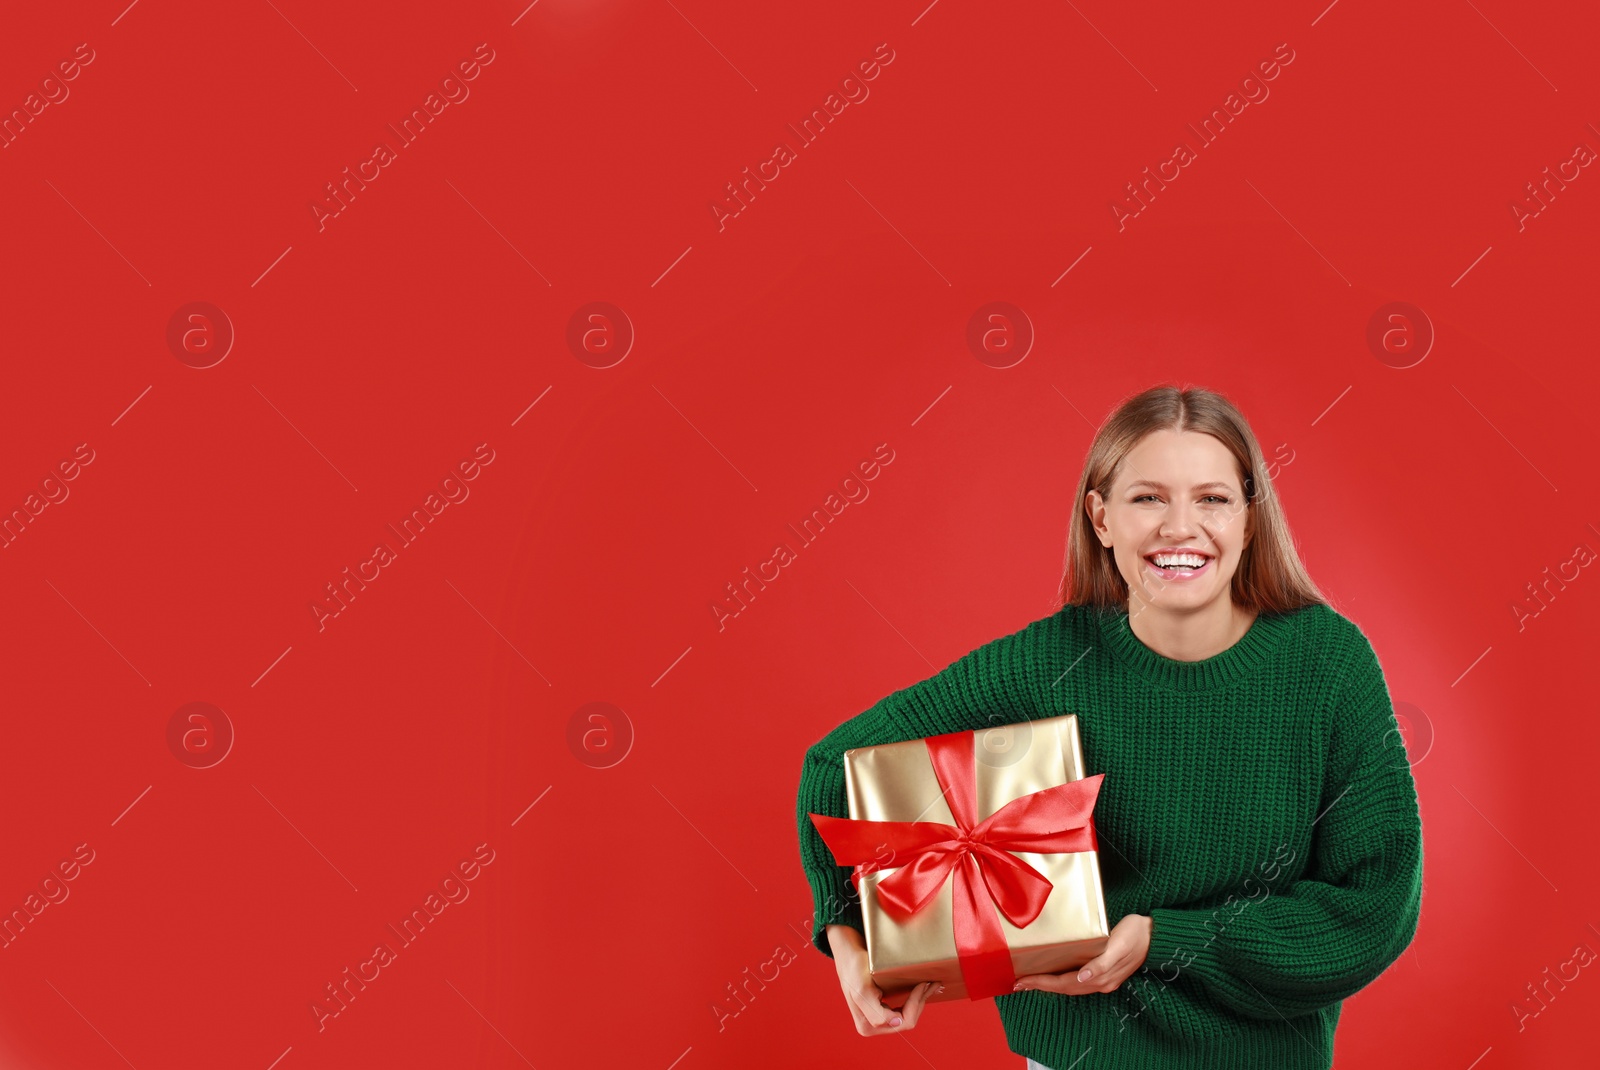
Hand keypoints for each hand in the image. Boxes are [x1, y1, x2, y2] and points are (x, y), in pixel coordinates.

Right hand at [825, 924, 940, 1034]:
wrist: (848, 956)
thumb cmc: (855, 968)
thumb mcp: (863, 990)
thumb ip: (876, 1013)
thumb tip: (896, 1023)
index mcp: (868, 1025)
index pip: (903, 1021)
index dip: (916, 1002)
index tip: (922, 982)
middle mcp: (872, 1027)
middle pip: (907, 1021)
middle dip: (920, 1002)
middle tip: (931, 983)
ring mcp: (876, 1021)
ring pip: (908, 1017)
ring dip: (920, 1001)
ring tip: (930, 984)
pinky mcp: (880, 1012)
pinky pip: (903, 1012)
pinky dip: (914, 1001)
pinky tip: (921, 989)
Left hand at [1011, 913, 1151, 995]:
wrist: (1154, 934)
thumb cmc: (1135, 934)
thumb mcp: (1119, 946)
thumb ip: (1102, 964)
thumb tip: (1084, 978)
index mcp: (1101, 977)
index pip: (1064, 983)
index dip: (1042, 983)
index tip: (1022, 982)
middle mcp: (1100, 982)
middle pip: (1063, 988)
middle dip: (1040, 986)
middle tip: (1017, 984)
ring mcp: (1102, 979)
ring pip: (1069, 986)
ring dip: (1048, 985)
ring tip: (1030, 981)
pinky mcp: (1104, 972)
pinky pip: (1076, 980)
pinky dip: (1060, 980)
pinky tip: (1053, 975)